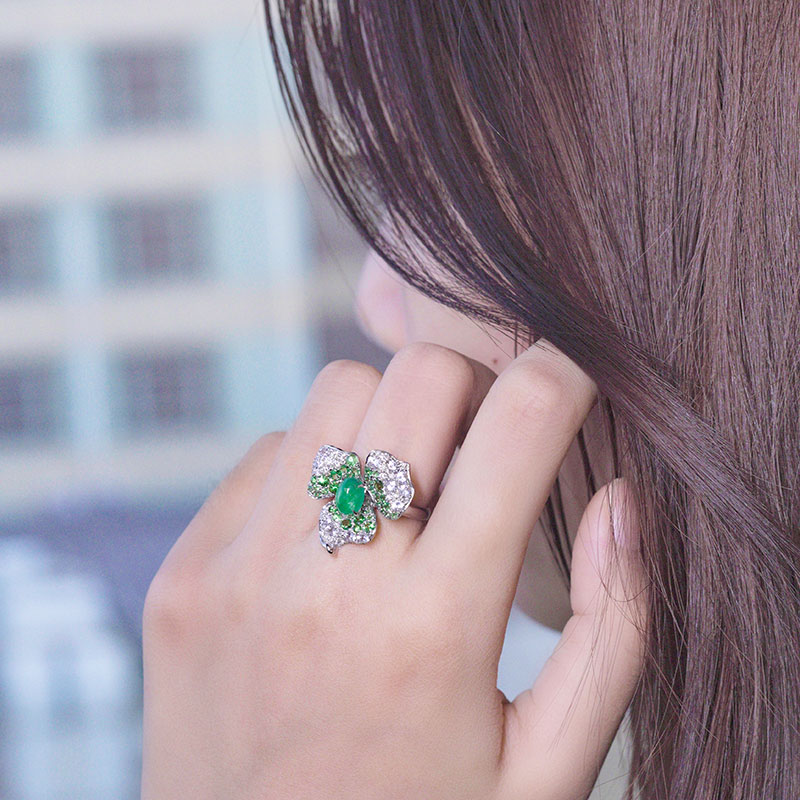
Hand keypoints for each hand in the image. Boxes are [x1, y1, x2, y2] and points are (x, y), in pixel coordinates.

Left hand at [141, 339, 645, 799]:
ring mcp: (238, 572)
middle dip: (469, 390)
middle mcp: (325, 585)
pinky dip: (312, 468)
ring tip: (399, 501)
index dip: (562, 378)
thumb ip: (606, 629)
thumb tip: (620, 500)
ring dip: (387, 422)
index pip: (518, 427)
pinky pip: (264, 453)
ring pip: (336, 391)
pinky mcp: (183, 577)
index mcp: (432, 630)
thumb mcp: (544, 769)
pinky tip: (326, 540)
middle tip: (478, 452)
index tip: (567, 386)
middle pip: (417, 377)